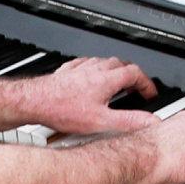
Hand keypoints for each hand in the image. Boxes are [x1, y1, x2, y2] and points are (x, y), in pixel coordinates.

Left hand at [15, 55, 154, 134]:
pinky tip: (90, 76)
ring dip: (114, 70)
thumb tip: (150, 121)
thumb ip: (128, 121)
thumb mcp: (101, 121)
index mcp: (106, 80)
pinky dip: (94, 68)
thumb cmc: (62, 110)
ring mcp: (80, 68)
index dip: (146, 83)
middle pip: (121, 64)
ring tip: (116, 82)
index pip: (135, 73)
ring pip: (103, 62)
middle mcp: (95, 69)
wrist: (34, 102)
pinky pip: (85, 63)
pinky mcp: (67, 70)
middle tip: (135, 88)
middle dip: (132, 75)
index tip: (149, 94)